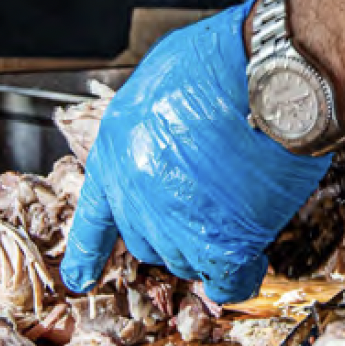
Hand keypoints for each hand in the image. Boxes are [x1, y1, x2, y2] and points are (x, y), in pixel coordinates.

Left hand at [61, 2, 329, 303]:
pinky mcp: (223, 244)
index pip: (96, 217)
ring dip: (210, 243)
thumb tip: (169, 150)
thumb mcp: (158, 84)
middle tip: (211, 199)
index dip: (88, 252)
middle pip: (146, 242)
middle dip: (174, 229)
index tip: (79, 278)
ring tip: (241, 202)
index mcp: (116, 152)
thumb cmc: (221, 63)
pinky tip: (250, 260)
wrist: (265, 74)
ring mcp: (177, 225)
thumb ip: (153, 130)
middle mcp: (137, 196)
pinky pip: (226, 282)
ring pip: (187, 260)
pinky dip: (237, 278)